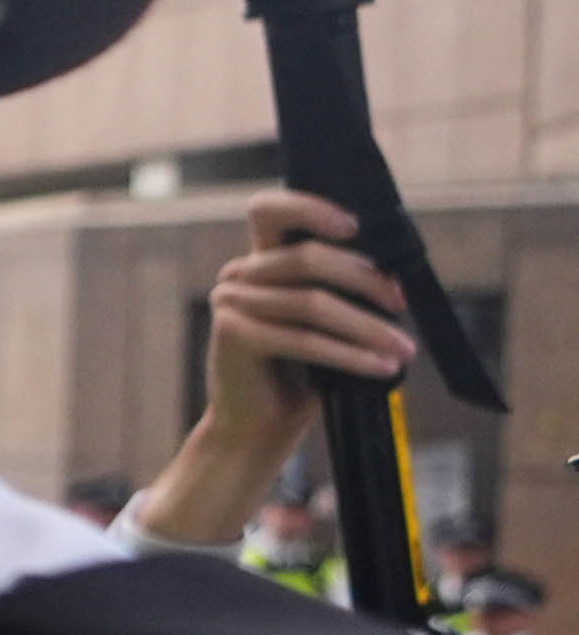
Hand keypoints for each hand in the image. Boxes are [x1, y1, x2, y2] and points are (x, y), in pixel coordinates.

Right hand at [136, 190, 418, 544]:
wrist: (259, 429)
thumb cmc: (301, 374)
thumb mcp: (324, 320)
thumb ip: (340, 288)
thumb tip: (395, 273)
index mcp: (259, 261)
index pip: (269, 210)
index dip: (309, 206)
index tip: (356, 226)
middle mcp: (238, 275)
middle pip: (308, 258)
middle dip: (365, 279)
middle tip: (402, 304)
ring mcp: (230, 303)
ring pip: (311, 303)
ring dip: (367, 326)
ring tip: (404, 349)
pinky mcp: (232, 336)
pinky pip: (303, 339)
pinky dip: (350, 354)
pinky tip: (382, 368)